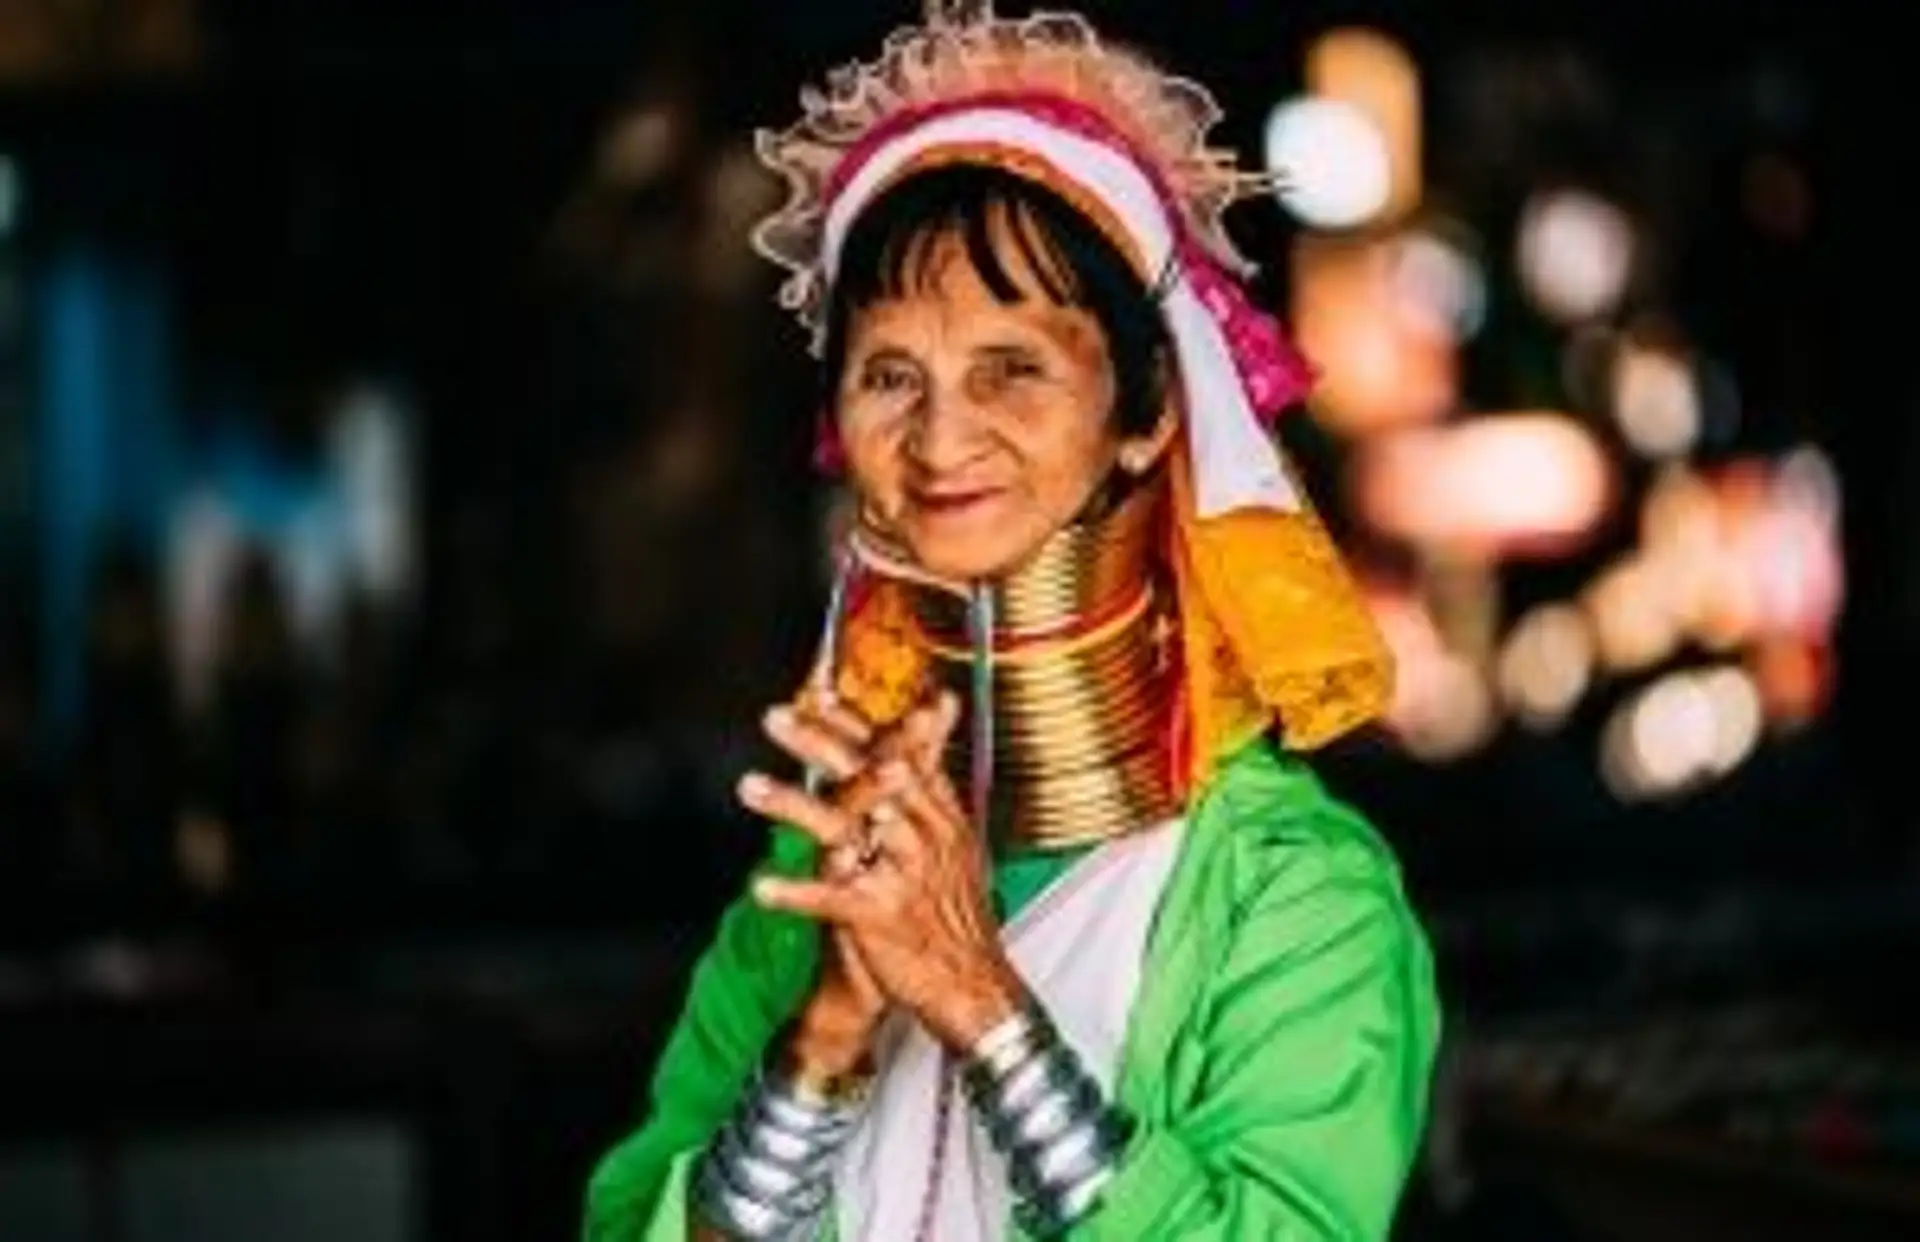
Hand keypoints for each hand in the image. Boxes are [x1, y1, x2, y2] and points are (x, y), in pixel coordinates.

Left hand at [744, 692, 1026, 1051]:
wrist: (974, 985)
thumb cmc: (957, 914)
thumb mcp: (959, 841)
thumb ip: (935, 785)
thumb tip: (935, 727)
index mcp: (937, 814)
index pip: (897, 752)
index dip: (857, 721)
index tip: (820, 690)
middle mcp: (921, 835)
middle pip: (867, 775)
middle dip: (819, 741)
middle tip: (776, 717)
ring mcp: (900, 874)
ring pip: (843, 828)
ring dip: (792, 804)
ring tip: (749, 786)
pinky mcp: (880, 917)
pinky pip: (831, 899)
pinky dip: (795, 893)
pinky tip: (760, 886)